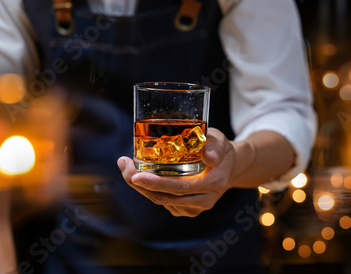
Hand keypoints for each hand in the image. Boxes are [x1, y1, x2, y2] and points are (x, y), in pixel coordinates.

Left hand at [117, 128, 235, 216]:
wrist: (227, 166)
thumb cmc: (219, 150)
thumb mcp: (219, 141)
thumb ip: (214, 146)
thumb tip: (210, 156)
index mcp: (213, 184)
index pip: (180, 188)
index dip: (156, 183)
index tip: (135, 175)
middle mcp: (204, 200)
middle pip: (165, 197)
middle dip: (139, 184)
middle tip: (123, 166)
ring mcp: (195, 207)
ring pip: (161, 200)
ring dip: (141, 186)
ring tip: (127, 166)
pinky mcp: (186, 209)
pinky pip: (164, 201)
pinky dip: (149, 190)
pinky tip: (140, 175)